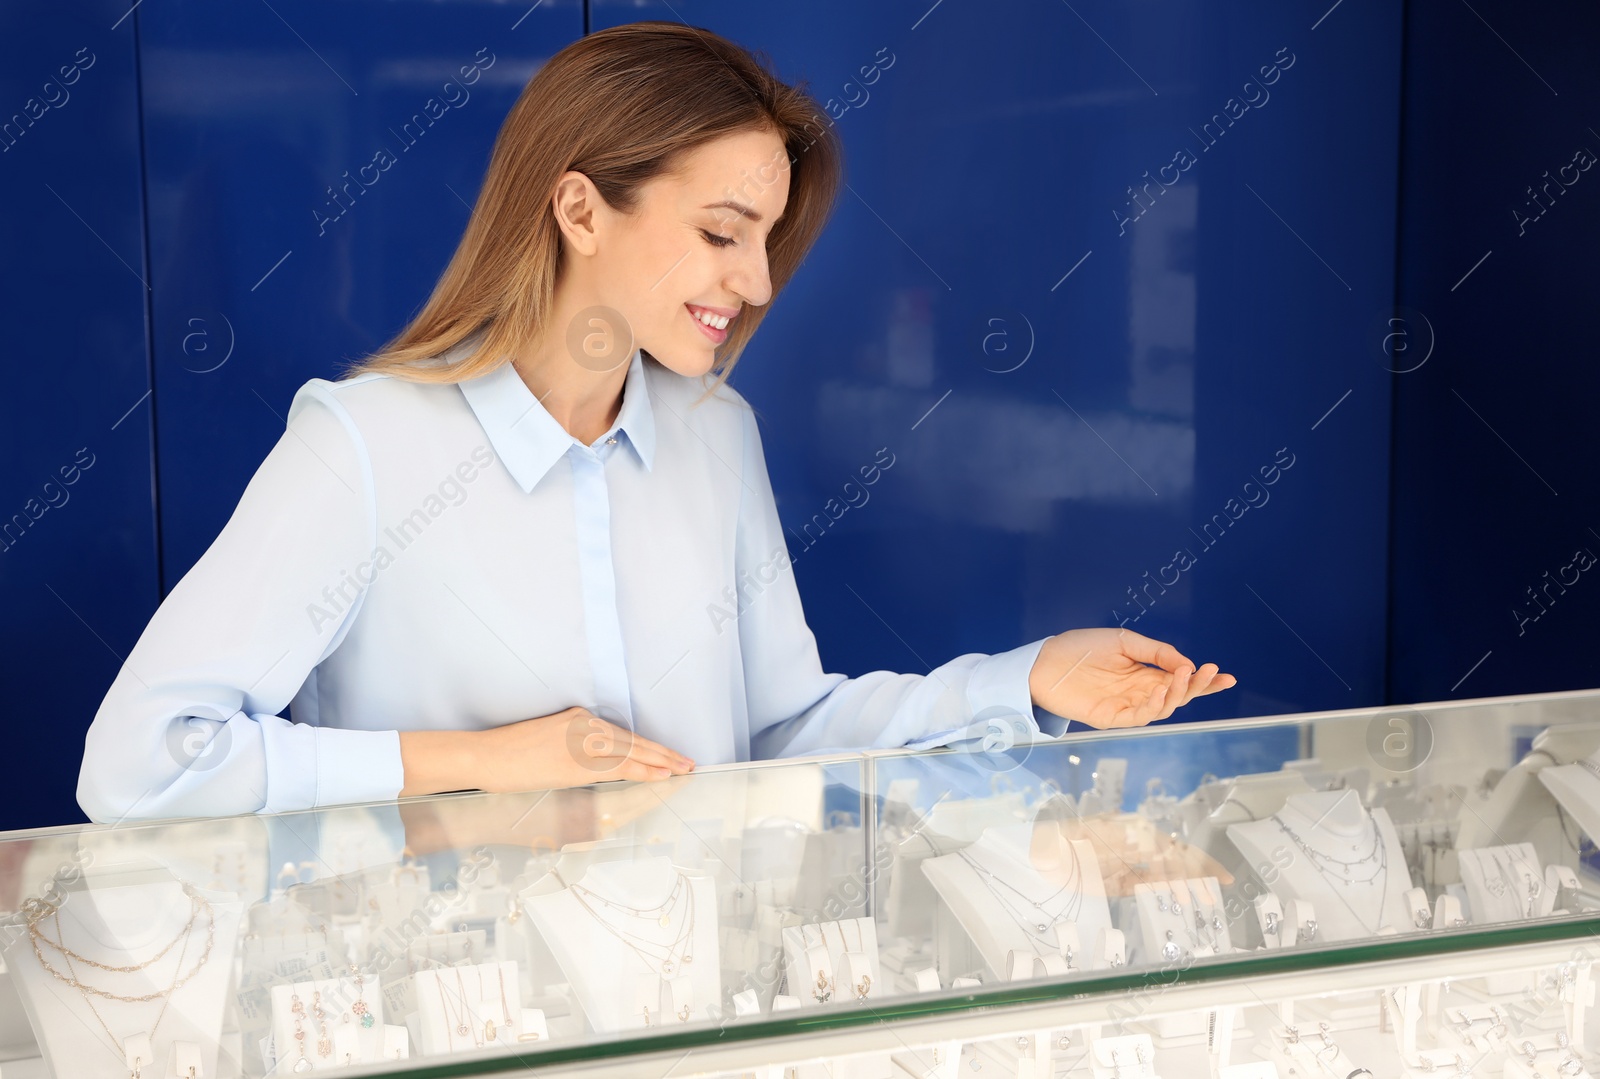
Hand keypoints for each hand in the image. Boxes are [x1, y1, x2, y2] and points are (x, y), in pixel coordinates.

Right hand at [398, 706, 694, 796]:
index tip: (667, 754)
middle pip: (632, 740)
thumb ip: (572, 749)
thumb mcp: (546, 742)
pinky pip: (619, 765)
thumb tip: (591, 765)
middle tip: (686, 761)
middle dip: (661, 752)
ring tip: (681, 769)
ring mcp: (582, 741)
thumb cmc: (508, 755)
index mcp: (576, 719)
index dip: (647, 745)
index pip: (621, 734)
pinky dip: (643, 769)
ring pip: (631, 751)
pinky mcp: (577, 759)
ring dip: (659, 761)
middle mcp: (583, 724)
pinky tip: (660, 773)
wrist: (485, 756)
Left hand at [1027, 628, 1235, 728]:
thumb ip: (1156, 652)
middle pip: (1178, 695)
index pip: (1181, 679)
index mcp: (1145, 673)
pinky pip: (1140, 717)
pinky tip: (1160, 691)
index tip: (1227, 676)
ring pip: (1164, 707)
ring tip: (1183, 675)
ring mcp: (1127, 706)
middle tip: (1211, 673)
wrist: (1046, 661)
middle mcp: (1140, 691)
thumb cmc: (1081, 648)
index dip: (1204, 681)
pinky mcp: (1112, 718)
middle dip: (1198, 686)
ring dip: (1178, 693)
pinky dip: (1154, 706)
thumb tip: (1187, 664)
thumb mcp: (1124, 641)